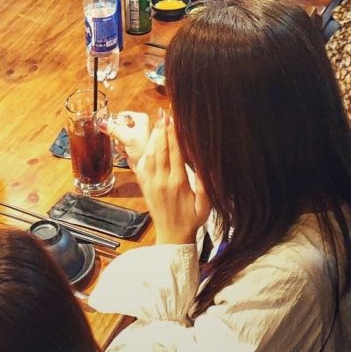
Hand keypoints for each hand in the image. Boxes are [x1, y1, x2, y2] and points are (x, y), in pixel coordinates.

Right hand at [108, 111, 151, 165]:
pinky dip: (121, 148)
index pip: (121, 115)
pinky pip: (119, 142)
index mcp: (140, 118)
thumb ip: (113, 129)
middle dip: (118, 136)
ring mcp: (134, 134)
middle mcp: (138, 124)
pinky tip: (126, 152)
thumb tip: (101, 122)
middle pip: (118, 126)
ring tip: (126, 148)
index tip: (116, 131)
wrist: (144, 166)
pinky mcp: (130, 142)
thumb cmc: (141, 150)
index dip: (117, 124)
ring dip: (119, 143)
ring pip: (117, 135)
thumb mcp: (127, 138)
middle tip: (123, 141)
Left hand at [135, 113, 210, 245]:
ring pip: (151, 155)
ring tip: (157, 123)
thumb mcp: (205, 205)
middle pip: (161, 149)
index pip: (175, 152)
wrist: (173, 238)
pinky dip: (145, 153)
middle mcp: (163, 181)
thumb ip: (205, 184)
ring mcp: (152, 184)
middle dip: (163, 130)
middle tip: (163, 113)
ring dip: (154, 138)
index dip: (174, 134)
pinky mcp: (146, 188)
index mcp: (178, 182)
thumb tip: (207, 164)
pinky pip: (143, 167)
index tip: (174, 119)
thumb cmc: (192, 221)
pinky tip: (148, 143)